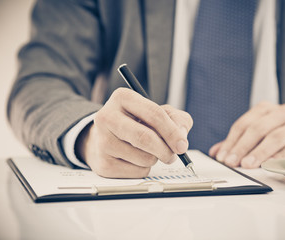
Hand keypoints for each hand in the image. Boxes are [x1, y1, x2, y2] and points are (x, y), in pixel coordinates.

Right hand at [76, 88, 192, 177]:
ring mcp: (102, 141)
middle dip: (165, 150)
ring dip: (154, 159)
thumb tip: (181, 139)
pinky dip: (143, 169)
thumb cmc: (136, 123)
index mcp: (123, 98)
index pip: (154, 114)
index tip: (182, 145)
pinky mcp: (103, 163)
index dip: (172, 132)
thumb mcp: (158, 113)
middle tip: (172, 155)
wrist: (105, 138)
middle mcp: (107, 117)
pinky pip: (136, 172)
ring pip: (143, 158)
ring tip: (148, 152)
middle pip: (145, 138)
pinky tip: (135, 160)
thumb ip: (177, 120)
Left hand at [208, 102, 284, 167]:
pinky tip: (270, 165)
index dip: (231, 141)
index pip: (243, 124)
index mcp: (265, 110)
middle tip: (232, 162)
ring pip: (275, 136)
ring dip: (260, 152)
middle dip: (242, 147)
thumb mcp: (257, 131)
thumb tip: (215, 152)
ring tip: (248, 164)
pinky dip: (281, 157)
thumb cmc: (279, 129)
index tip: (222, 157)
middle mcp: (280, 113)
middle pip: (258, 128)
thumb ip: (237, 141)